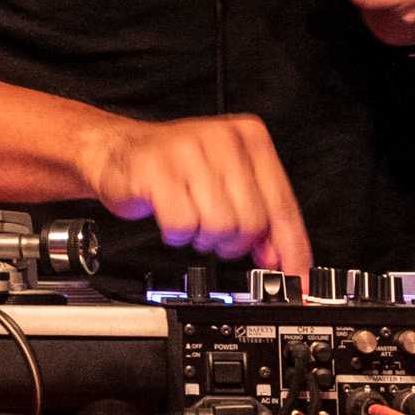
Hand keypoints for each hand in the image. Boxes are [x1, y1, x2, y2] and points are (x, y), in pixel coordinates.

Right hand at [75, 113, 310, 275]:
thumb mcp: (226, 182)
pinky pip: (183, 224)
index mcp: (249, 137)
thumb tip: (280, 257)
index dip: (291, 248)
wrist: (117, 150)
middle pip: (252, 222)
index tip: (297, 277)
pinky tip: (173, 217)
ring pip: (221, 226)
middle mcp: (222, 139)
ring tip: (192, 221)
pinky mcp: (156, 170)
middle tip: (216, 235)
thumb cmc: (174, 167)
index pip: (282, 204)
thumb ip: (259, 216)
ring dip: (204, 237)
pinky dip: (177, 233)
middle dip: (234, 241)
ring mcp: (188, 152)